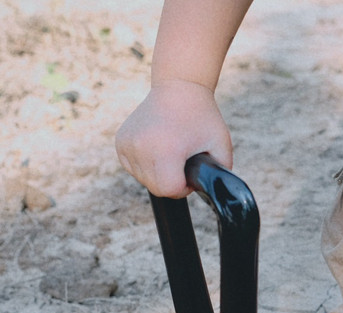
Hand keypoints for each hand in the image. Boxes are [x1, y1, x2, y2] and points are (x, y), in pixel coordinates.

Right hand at [115, 80, 231, 197]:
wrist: (178, 87)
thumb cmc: (202, 117)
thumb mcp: (221, 145)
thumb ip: (221, 175)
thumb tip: (216, 195)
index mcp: (165, 150)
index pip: (169, 190)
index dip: (184, 187)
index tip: (190, 173)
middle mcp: (141, 147)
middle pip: (156, 188)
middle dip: (172, 183)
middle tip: (183, 164)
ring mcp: (128, 143)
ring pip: (143, 179)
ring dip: (158, 173)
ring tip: (171, 152)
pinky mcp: (121, 141)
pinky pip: (133, 168)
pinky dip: (146, 165)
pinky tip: (157, 149)